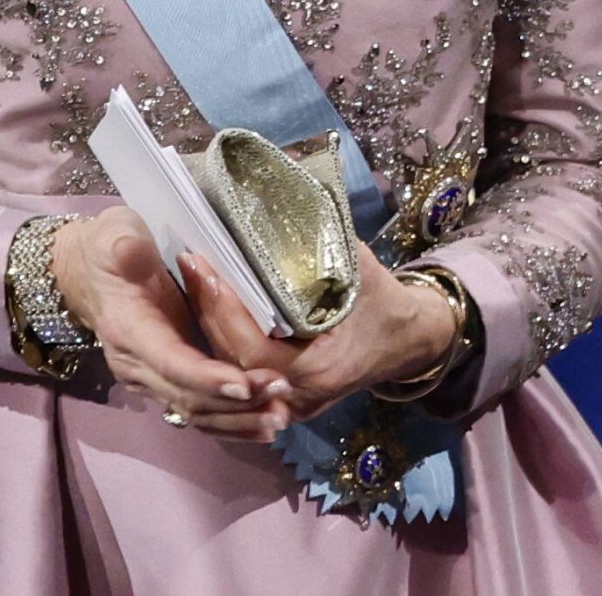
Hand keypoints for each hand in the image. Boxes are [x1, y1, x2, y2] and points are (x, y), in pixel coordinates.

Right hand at [50, 210, 292, 440]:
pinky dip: (230, 421)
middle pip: (189, 396)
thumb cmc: (109, 245)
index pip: (171, 362)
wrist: (88, 272)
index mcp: (128, 331)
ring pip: (196, 411)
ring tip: (280, 416)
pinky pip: (199, 410)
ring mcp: (150, 378)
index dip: (207, 378)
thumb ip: (127, 245)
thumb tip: (131, 250)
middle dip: (236, 401)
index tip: (246, 384)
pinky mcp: (166, 380)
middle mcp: (137, 366)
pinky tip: (263, 425)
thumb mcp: (115, 232)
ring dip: (239, 419)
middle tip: (283, 396)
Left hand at [180, 243, 455, 422]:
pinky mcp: (284, 398)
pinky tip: (201, 317)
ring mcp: (289, 404)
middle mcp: (298, 396)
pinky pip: (242, 378)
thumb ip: (318, 243)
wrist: (412, 339)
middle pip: (233, 363)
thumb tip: (278, 198)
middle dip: (206, 312)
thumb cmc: (384, 301)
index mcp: (318, 369)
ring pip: (232, 375)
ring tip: (189, 282)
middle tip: (188, 264)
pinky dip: (220, 350)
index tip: (203, 267)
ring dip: (207, 330)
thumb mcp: (357, 267)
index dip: (223, 309)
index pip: (252, 347)